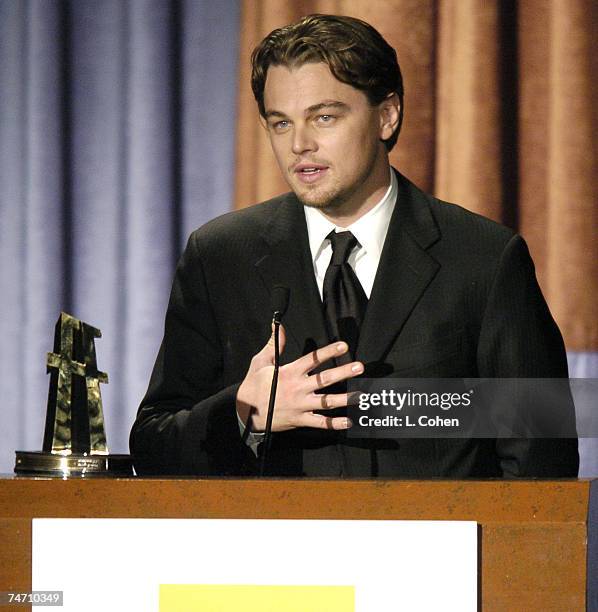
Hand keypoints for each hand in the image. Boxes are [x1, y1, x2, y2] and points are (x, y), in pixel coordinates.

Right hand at [236, 324, 362, 431]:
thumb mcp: (260, 361)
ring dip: (344, 399)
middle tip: (359, 367)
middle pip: (324, 379)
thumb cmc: (253, 385)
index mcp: (289, 372)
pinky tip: (349, 422)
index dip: (328, 352)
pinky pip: (320, 423)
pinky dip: (335, 424)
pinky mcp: (300, 420)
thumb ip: (274, 344)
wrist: (244, 412)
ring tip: (360, 395)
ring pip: (326, 402)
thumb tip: (279, 325)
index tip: (344, 346)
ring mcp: (300, 405)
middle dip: (343, 372)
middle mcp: (297, 388)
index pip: (313, 359)